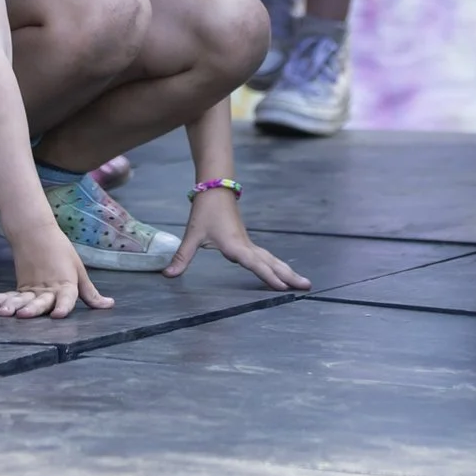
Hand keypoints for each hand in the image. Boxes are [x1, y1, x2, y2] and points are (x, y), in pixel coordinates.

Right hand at [0, 219, 113, 317]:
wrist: (37, 234)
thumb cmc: (62, 254)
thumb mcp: (79, 272)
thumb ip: (90, 294)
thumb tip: (109, 305)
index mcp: (66, 284)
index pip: (67, 297)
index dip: (64, 306)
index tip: (58, 315)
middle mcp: (48, 288)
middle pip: (41, 300)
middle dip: (32, 309)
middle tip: (23, 315)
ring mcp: (31, 288)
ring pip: (21, 299)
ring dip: (12, 306)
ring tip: (3, 313)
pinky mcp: (20, 287)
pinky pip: (7, 295)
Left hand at [165, 189, 310, 291]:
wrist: (216, 188)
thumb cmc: (205, 210)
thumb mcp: (192, 234)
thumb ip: (182, 257)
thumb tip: (168, 275)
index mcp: (235, 245)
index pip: (254, 264)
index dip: (268, 276)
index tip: (283, 287)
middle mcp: (246, 245)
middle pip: (272, 263)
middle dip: (289, 276)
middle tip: (307, 286)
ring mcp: (249, 243)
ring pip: (272, 259)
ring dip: (287, 271)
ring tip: (303, 283)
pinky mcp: (247, 241)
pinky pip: (266, 257)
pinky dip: (277, 266)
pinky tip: (283, 273)